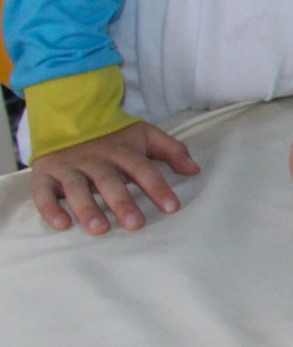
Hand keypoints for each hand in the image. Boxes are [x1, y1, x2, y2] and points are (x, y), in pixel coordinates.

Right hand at [30, 121, 199, 234]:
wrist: (68, 116)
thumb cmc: (113, 137)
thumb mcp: (144, 135)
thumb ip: (171, 150)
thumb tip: (195, 169)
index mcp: (121, 151)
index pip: (143, 169)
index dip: (157, 187)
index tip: (172, 208)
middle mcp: (94, 159)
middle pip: (109, 181)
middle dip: (122, 203)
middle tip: (135, 225)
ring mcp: (68, 167)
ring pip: (75, 188)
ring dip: (87, 208)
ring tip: (100, 229)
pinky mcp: (45, 174)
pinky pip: (43, 192)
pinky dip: (49, 208)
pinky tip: (61, 225)